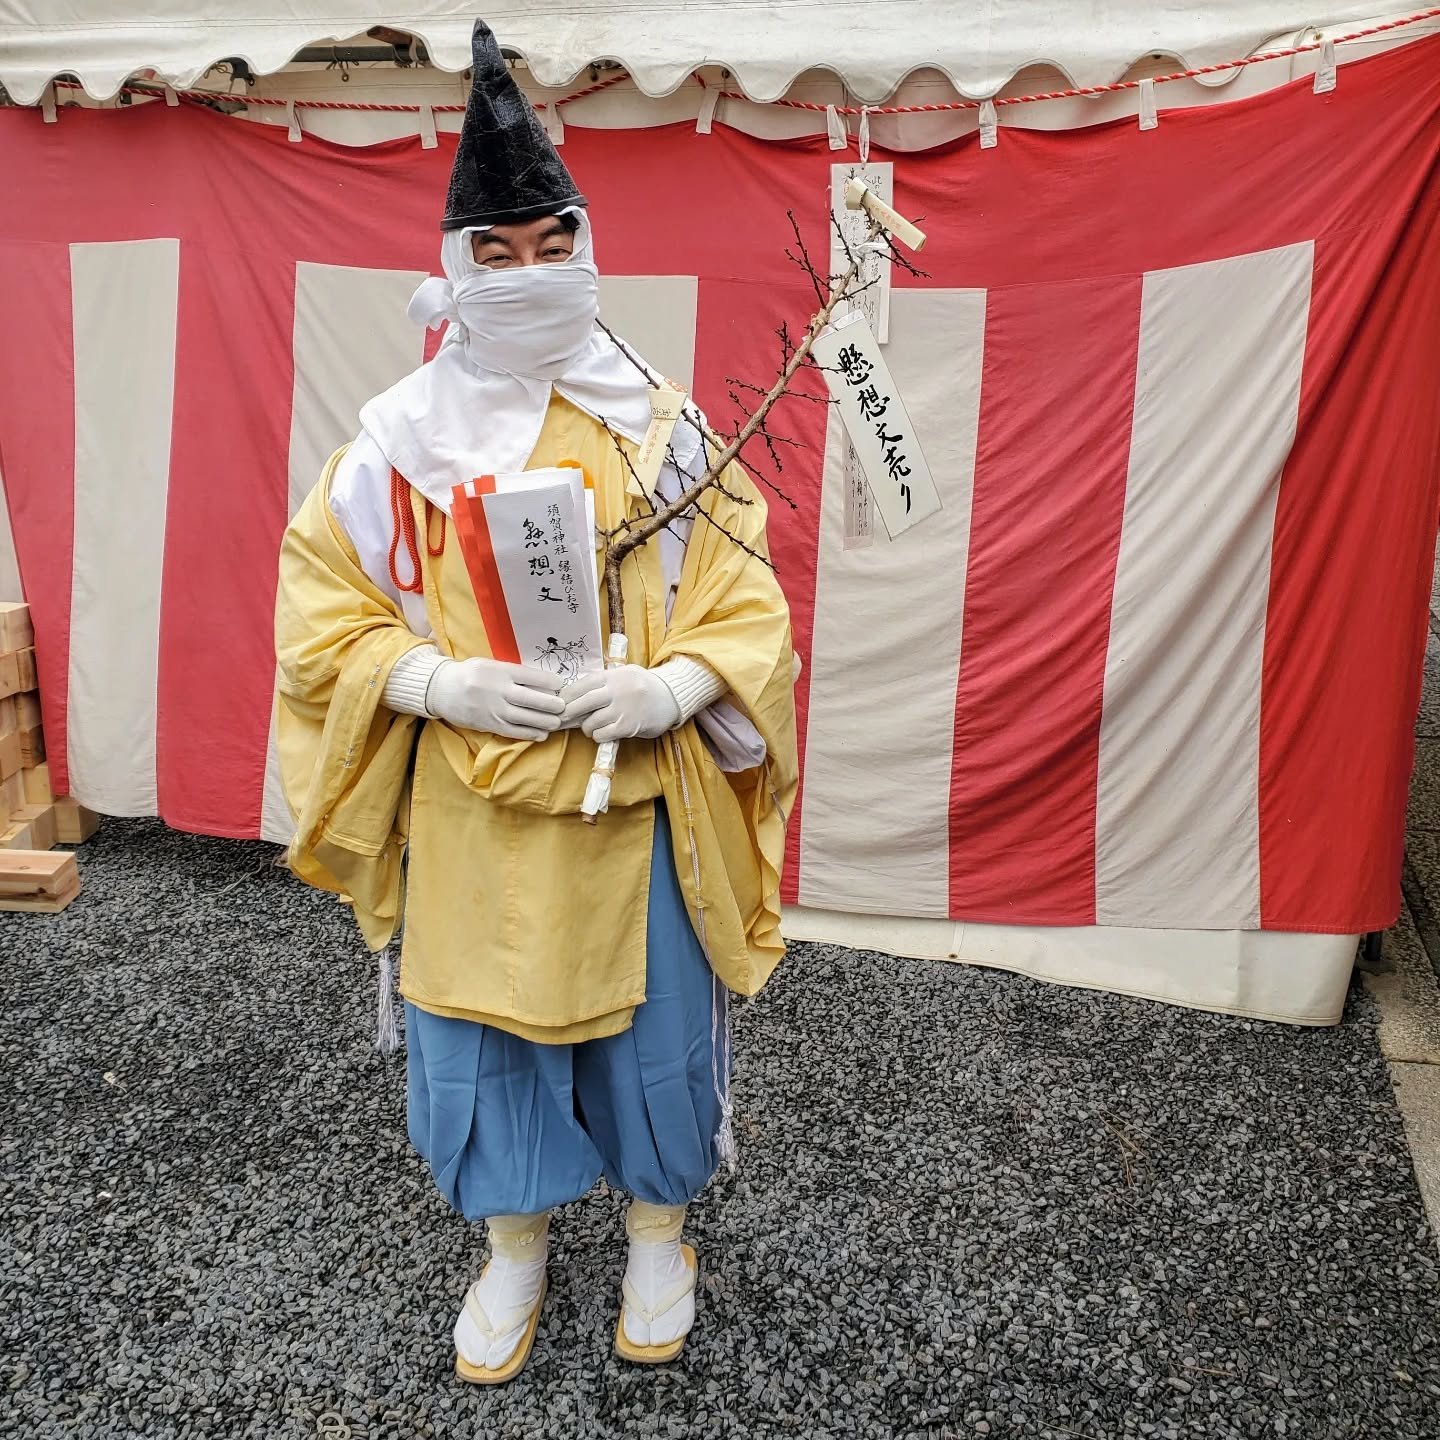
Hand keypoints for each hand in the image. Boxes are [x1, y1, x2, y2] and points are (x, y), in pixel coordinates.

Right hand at [426, 658, 565, 740]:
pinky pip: (513, 731)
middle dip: (551, 704)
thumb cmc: (470, 674)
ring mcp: (493, 709)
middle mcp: (498, 690)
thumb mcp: (490, 664)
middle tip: (563, 707)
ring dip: (545, 722)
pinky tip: (542, 734)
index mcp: (500, 671)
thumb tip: (540, 681)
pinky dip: (530, 734)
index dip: (548, 681)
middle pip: (531, 699)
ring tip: (557, 722)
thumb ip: (512, 672)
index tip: (560, 684)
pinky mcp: (489, 724)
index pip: (530, 676)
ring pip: (525, 718)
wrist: (441, 689)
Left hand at [559, 665, 681, 742]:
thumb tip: (575, 693)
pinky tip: (602, 733)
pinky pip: (604, 734)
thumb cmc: (644, 686)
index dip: (568, 695)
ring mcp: (623, 708)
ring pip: (592, 721)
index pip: (583, 684)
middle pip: (583, 702)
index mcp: (613, 675)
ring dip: (586, 728)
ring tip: (590, 728)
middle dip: (569, 713)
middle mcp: (617, 690)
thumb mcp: (625, 674)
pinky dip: (598, 735)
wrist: (671, 697)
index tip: (559, 702)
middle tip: (562, 719)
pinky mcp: (629, 725)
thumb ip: (604, 681)